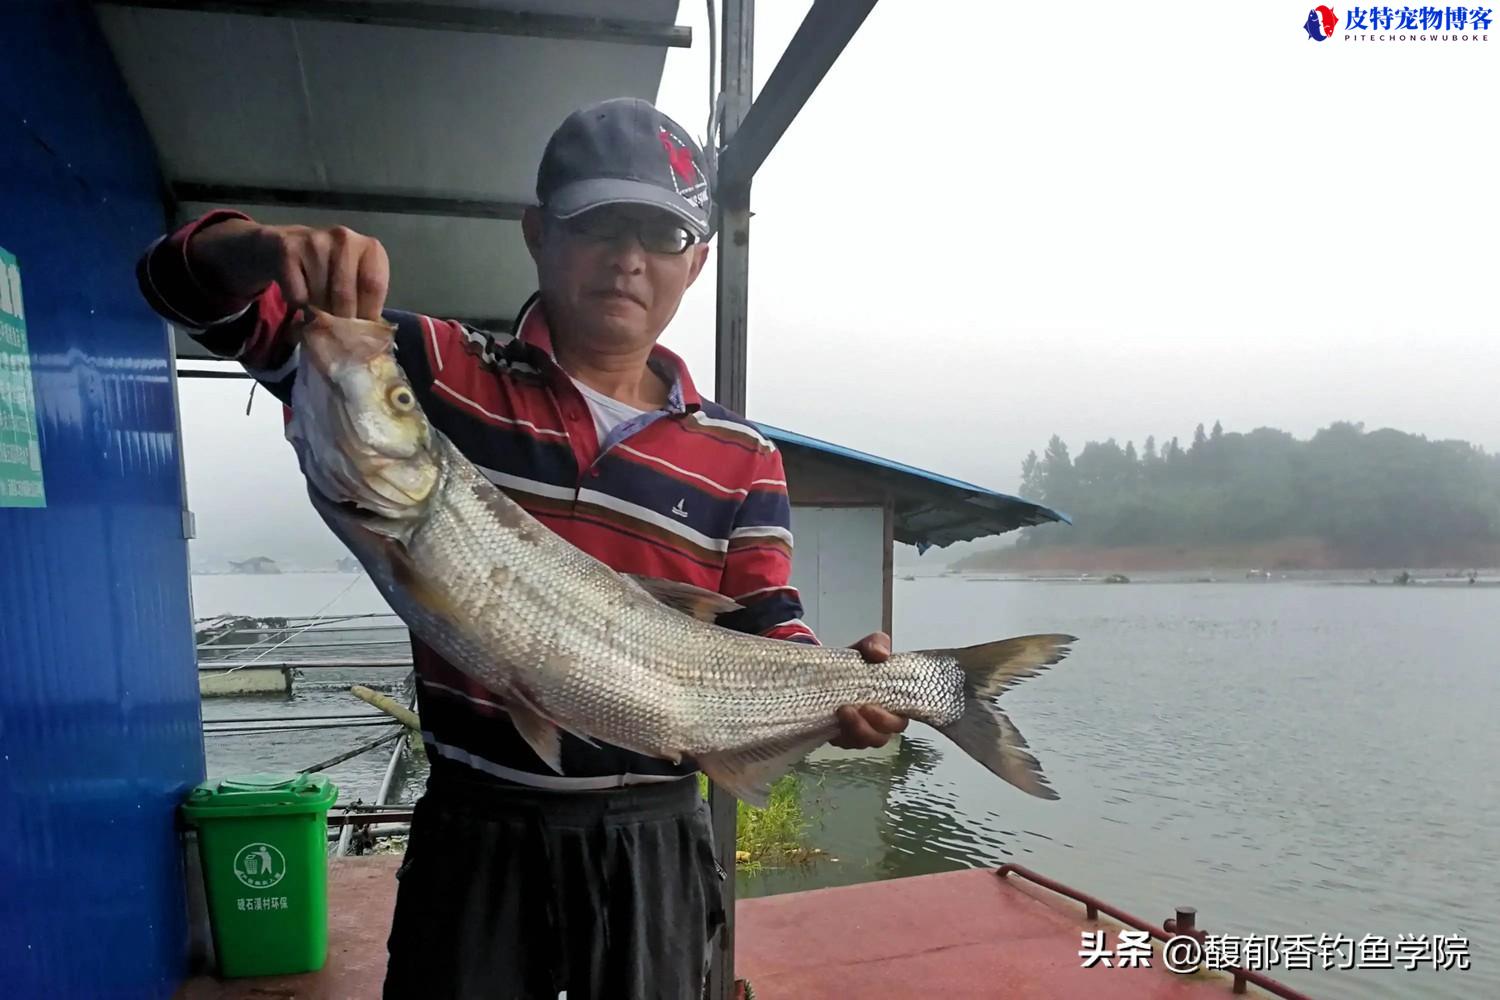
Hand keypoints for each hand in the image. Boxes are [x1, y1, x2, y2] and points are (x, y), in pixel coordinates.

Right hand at [189, 219, 389, 319]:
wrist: (282, 246)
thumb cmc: (328, 270)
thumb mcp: (354, 280)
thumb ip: (365, 302)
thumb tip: (367, 339)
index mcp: (370, 247)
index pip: (374, 287)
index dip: (366, 314)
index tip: (358, 330)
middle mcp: (346, 238)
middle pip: (346, 295)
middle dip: (340, 320)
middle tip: (334, 329)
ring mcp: (316, 241)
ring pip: (320, 296)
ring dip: (318, 312)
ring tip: (317, 307)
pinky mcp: (288, 250)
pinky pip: (298, 295)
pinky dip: (298, 304)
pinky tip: (299, 292)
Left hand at [831, 631, 908, 749]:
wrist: (826, 670)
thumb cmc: (855, 662)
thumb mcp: (865, 648)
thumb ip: (876, 644)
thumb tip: (881, 654)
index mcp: (893, 701)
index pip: (901, 718)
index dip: (891, 719)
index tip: (874, 706)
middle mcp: (880, 720)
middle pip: (885, 735)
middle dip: (872, 727)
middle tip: (857, 709)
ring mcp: (862, 729)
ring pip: (866, 742)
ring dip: (856, 730)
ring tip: (842, 711)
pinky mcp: (844, 735)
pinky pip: (846, 743)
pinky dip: (841, 736)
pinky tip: (834, 721)